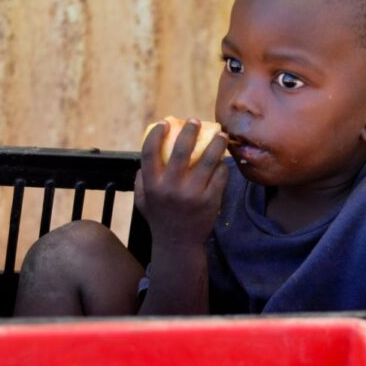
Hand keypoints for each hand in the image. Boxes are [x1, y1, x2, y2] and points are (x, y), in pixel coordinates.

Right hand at [135, 118, 228, 248]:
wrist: (179, 244)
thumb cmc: (160, 218)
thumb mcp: (143, 200)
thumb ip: (142, 179)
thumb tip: (148, 154)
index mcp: (152, 185)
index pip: (150, 152)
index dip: (156, 135)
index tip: (164, 123)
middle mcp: (171, 188)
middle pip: (181, 150)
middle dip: (190, 131)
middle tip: (196, 121)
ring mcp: (193, 194)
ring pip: (208, 160)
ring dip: (216, 143)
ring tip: (220, 135)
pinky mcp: (211, 200)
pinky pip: (220, 175)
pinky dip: (223, 165)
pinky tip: (223, 161)